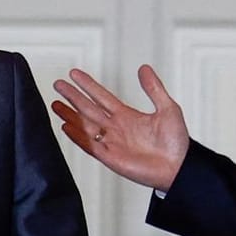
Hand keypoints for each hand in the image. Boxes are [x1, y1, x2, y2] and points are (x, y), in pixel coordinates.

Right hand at [51, 65, 190, 191]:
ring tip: (55, 104)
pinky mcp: (110, 157)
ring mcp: (111, 143)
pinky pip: (89, 145)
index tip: (74, 74)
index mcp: (127, 116)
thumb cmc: (176, 142)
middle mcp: (116, 128)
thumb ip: (153, 88)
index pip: (101, 97)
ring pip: (85, 125)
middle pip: (88, 109)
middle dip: (73, 96)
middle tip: (58, 84)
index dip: (88, 85)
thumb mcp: (167, 108)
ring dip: (70, 115)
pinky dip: (77, 136)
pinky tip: (66, 126)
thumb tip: (144, 68)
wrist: (179, 167)